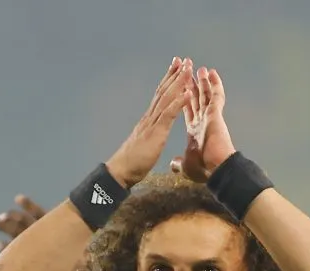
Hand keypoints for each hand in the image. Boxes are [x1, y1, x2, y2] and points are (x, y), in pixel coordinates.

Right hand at [106, 57, 193, 187]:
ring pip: (167, 98)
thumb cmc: (132, 163)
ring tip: (188, 69)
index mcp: (149, 121)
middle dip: (174, 75)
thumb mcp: (145, 147)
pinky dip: (179, 102)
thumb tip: (150, 137)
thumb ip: (149, 138)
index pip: (160, 97)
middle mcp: (150, 117)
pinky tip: (188, 92)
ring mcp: (152, 123)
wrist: (121, 171)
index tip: (176, 69)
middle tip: (184, 60)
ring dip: (179, 82)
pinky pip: (169, 114)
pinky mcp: (156, 133)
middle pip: (163, 91)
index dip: (168, 82)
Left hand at [170, 66, 236, 182]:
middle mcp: (202, 121)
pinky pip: (216, 96)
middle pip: (195, 98)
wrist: (216, 170)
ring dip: (202, 81)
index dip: (182, 98)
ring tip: (200, 68)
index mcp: (194, 130)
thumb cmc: (203, 169)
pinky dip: (214, 84)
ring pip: (205, 94)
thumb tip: (174, 164)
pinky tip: (212, 73)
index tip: (180, 88)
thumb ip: (180, 163)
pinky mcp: (216, 115)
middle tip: (188, 70)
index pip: (186, 109)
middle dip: (191, 85)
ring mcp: (210, 117)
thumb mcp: (187, 166)